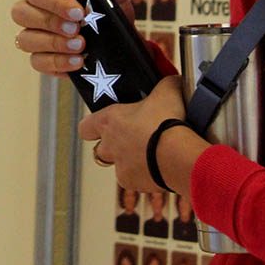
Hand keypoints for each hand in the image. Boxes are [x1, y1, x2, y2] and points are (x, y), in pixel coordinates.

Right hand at [11, 0, 131, 75]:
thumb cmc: (109, 10)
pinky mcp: (43, 60)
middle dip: (49, 22)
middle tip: (76, 29)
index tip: (78, 13)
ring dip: (53, 44)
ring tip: (80, 46)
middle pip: (20, 13)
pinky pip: (38, 63)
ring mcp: (37, 37)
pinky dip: (57, 63)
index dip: (53, 2)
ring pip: (25, 40)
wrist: (117, 41)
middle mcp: (38, 13)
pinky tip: (78, 61)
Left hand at [78, 76, 206, 194]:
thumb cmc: (168, 120)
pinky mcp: (134, 184)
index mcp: (110, 121)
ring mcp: (120, 168)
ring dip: (131, 159)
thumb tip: (170, 81)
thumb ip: (163, 83)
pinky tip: (162, 163)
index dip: (92, 125)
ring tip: (153, 151)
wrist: (179, 155)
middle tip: (134, 137)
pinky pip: (135, 178)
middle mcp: (110, 146)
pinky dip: (145, 172)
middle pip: (100, 149)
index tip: (103, 123)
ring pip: (119, 165)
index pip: (85, 126)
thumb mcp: (168, 89)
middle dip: (114, 145)